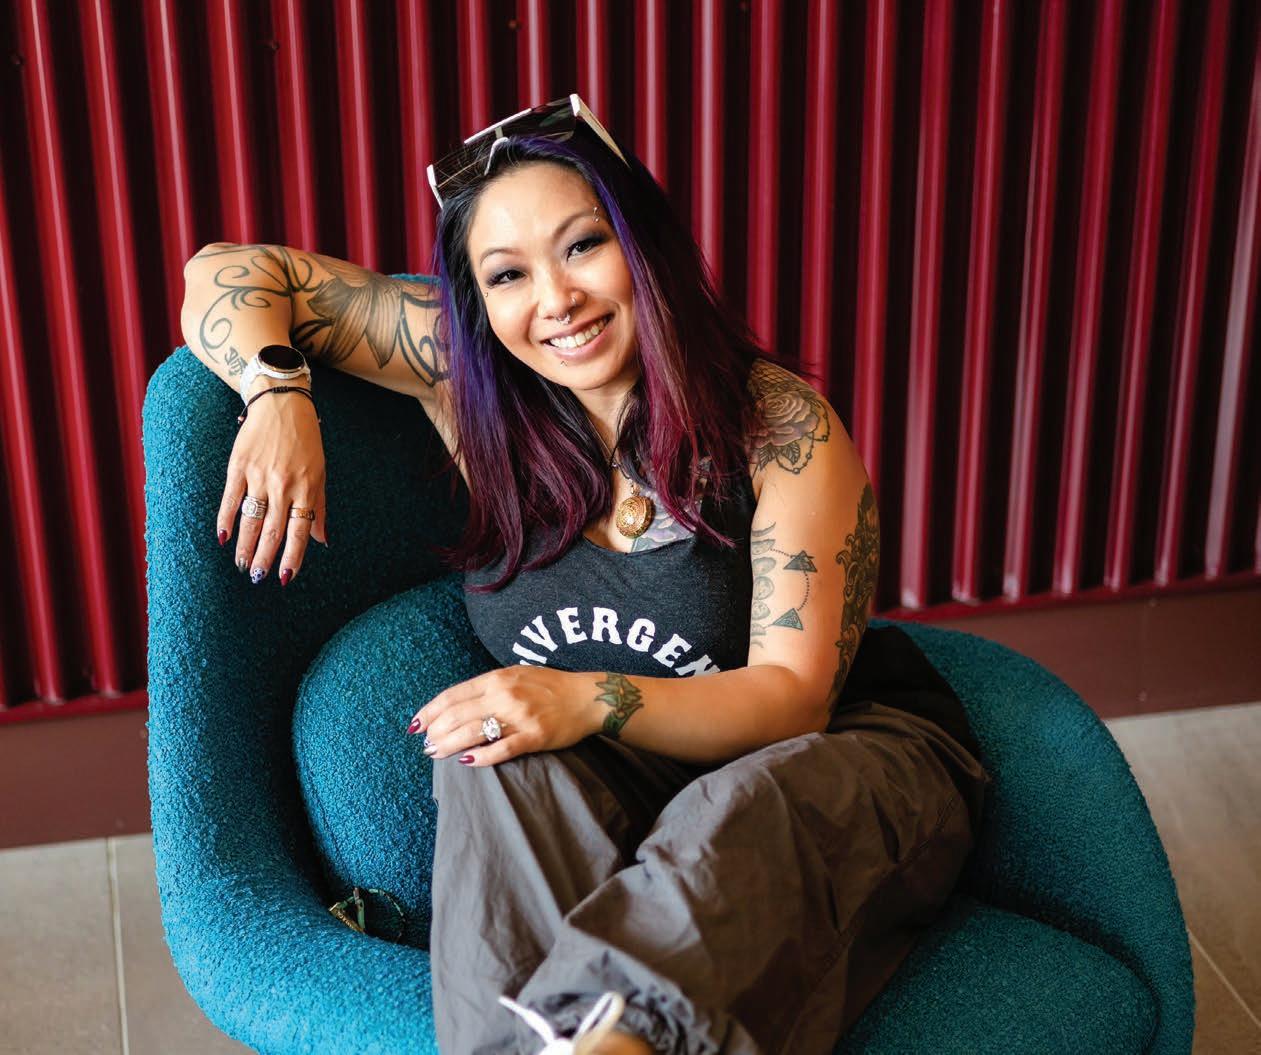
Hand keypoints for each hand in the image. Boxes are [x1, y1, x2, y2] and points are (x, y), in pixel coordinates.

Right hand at [217, 378, 327, 585]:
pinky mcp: (238, 466)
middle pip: (272, 530)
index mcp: (306, 489)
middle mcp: (283, 485)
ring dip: (245, 546)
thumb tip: (322, 540)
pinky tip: (224, 538)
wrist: (282, 404)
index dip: (292, 557)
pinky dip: (226, 521)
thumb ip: (319, 508)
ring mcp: (259, 476)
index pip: (299, 531)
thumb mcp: (320, 472)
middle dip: (264, 558)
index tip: (284, 577)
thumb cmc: (306, 441)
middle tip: (257, 577)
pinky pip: (230, 499)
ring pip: (250, 520)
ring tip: (242, 565)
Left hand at [408, 667, 597, 766]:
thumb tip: (456, 706)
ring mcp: (520, 716)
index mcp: (497, 678)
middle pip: (457, 715)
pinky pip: (502, 749)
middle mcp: (505, 694)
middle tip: (426, 745)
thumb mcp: (515, 675)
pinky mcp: (534, 736)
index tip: (416, 725)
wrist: (587, 697)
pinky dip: (481, 757)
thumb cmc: (549, 687)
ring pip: (473, 732)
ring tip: (437, 754)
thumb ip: (488, 688)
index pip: (453, 695)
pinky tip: (467, 762)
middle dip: (435, 732)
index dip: (430, 711)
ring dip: (449, 745)